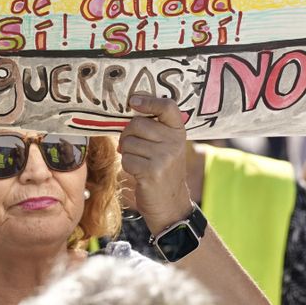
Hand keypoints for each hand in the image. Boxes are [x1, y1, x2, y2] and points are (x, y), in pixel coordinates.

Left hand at [119, 94, 192, 234]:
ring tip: (139, 162)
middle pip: (137, 124)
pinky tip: (139, 173)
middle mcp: (174, 142)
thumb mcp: (167, 146)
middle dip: (127, 135)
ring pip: (128, 143)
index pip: (168, 106)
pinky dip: (127, 166)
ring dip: (127, 153)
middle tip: (131, 146)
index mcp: (178, 131)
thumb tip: (130, 108)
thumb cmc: (163, 171)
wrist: (171, 205)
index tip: (134, 101)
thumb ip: (155, 128)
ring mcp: (164, 157)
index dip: (149, 101)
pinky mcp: (152, 171)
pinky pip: (127, 159)